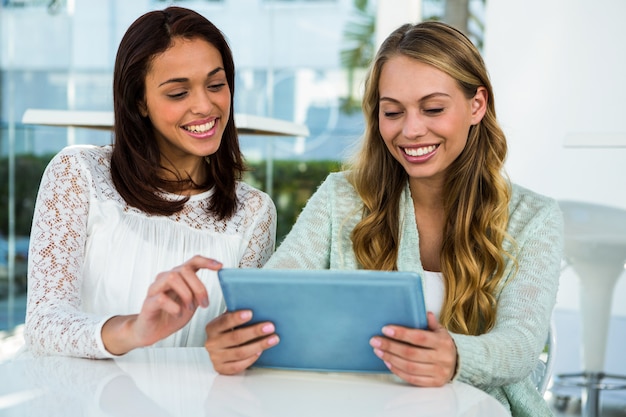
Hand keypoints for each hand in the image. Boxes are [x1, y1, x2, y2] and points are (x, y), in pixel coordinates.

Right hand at [102, 255, 220, 354]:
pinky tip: (178, 313)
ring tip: (189, 308)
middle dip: (199, 287)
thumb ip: (199, 295)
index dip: (206, 261)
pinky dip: (174, 307)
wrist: (151, 332)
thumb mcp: (191, 305)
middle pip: (185, 269)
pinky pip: (161, 297)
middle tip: (204, 304)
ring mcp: (155, 288)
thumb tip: (213, 289)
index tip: (220, 266)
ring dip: (186, 294)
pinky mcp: (148, 302)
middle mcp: (166, 278)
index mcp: (179, 277)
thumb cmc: (171, 316)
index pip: (192, 262)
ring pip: (172, 277)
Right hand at [205, 310, 278, 374]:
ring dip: (259, 345)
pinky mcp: (222, 368)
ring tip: (272, 339)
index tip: (250, 313)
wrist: (217, 350)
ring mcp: (216, 357)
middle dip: (254, 332)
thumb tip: (256, 305)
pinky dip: (251, 359)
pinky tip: (260, 352)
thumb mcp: (227, 321)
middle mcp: (212, 343)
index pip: (224, 322)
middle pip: (235, 338)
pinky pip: (238, 366)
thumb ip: (236, 315)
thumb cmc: (226, 332)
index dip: (237, 318)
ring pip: (240, 353)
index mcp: (212, 328)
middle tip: (269, 327)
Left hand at [369, 312, 456, 386]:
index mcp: (442, 342)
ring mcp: (438, 372)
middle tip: (375, 341)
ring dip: (390, 358)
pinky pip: (412, 379)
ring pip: (409, 367)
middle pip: (411, 353)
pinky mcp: (434, 383)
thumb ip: (430, 322)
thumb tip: (423, 312)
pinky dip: (397, 370)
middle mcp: (442, 358)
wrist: (458, 363)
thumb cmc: (443, 344)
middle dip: (390, 346)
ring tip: (378, 351)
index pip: (419, 337)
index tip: (385, 329)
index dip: (401, 334)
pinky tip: (388, 362)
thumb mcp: (440, 331)